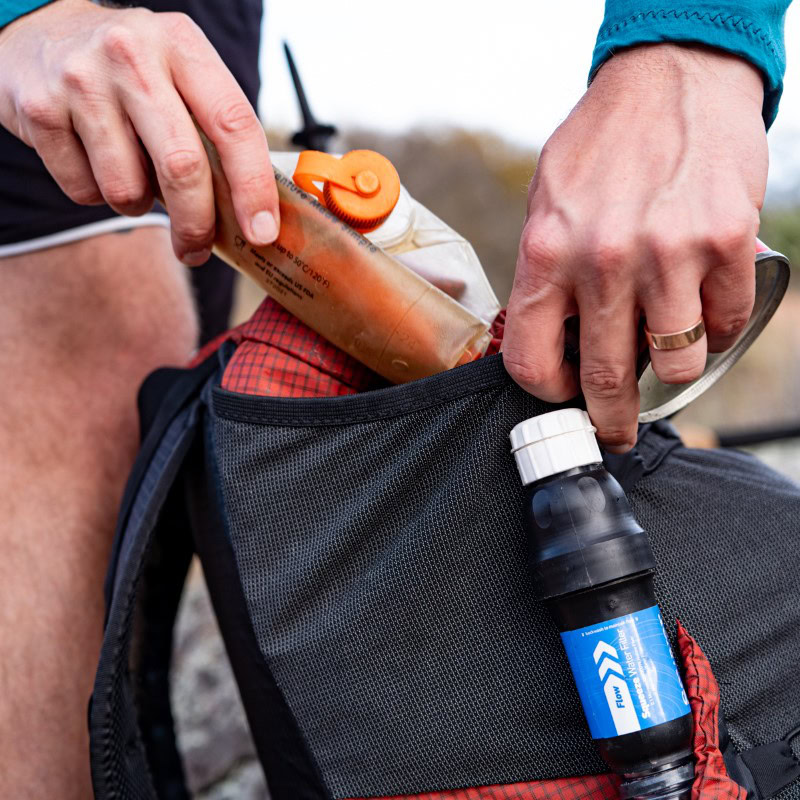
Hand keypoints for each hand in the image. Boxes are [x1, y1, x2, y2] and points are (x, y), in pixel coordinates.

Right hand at [0, 0, 278, 264]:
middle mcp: (132, 55)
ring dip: (136, 205)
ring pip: (126, 189)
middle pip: (182, 167)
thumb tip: (252, 211)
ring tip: (132, 178)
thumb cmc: (130, 70)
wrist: (37, 33)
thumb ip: (214, 128)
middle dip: (197, 223)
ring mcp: (82, 80)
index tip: (262, 233)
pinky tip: (94, 161)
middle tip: (198, 249)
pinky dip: (96, 194)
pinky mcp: (39, 110)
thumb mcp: (179, 73)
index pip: (234, 124)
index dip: (254, 187)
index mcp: (182, 45)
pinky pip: (84, 191)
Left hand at [504, 44, 766, 450]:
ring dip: (672, 371)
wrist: (669, 79)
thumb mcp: (546, 206)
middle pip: (605, 379)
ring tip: (668, 354)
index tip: (565, 398)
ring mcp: (667, 254)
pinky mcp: (724, 243)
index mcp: (546, 253)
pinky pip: (727, 324)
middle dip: (612, 420)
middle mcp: (603, 260)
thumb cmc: (600, 147)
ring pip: (675, 364)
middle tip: (617, 431)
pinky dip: (719, 331)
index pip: (531, 361)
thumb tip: (553, 340)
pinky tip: (705, 312)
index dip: (549, 394)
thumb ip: (546, 275)